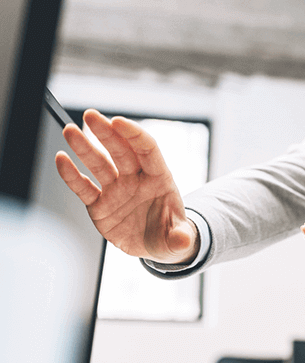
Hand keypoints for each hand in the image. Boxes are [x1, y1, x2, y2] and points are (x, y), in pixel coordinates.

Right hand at [55, 109, 197, 263]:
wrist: (155, 246)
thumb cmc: (170, 234)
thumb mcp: (178, 239)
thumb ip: (180, 238)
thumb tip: (184, 242)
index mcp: (159, 179)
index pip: (148, 150)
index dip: (134, 135)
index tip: (119, 122)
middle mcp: (135, 180)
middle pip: (121, 151)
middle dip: (106, 132)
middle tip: (91, 115)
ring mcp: (116, 190)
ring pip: (99, 165)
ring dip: (84, 147)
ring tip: (70, 130)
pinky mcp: (99, 205)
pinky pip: (84, 188)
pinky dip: (72, 175)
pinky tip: (61, 159)